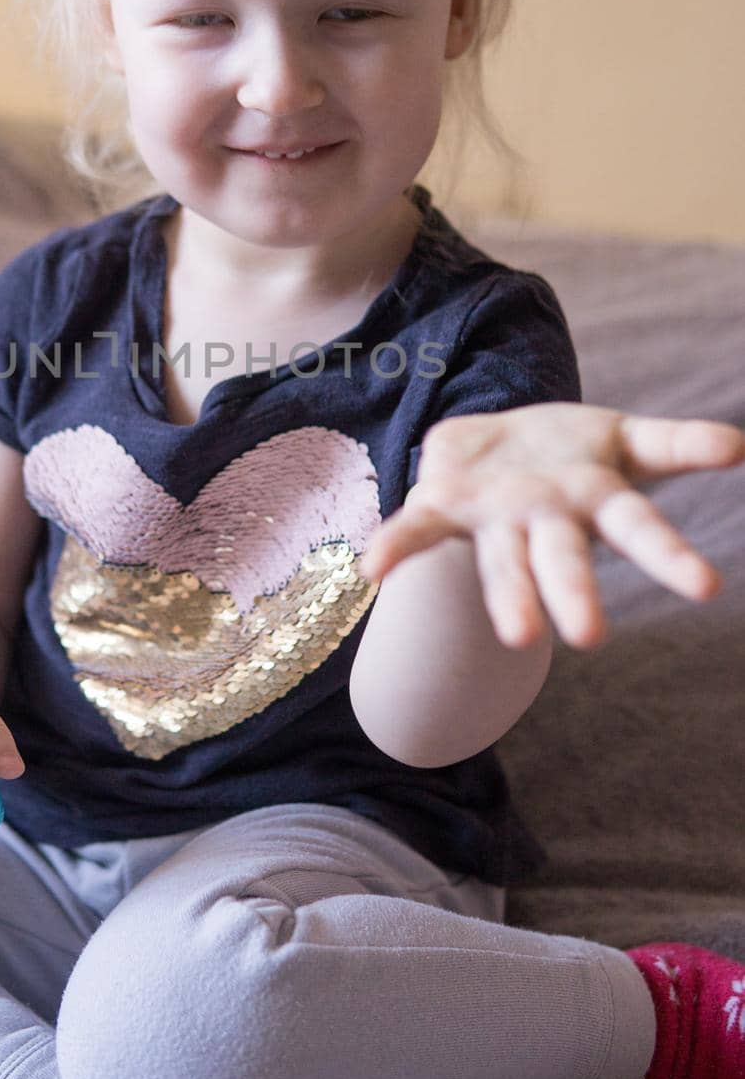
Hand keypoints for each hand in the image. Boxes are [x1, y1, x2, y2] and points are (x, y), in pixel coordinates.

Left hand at [359, 404, 744, 653]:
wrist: (493, 445)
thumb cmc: (569, 453)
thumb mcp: (626, 440)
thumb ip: (678, 444)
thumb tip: (738, 447)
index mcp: (593, 500)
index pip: (639, 527)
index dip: (669, 555)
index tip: (706, 589)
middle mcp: (546, 521)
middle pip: (563, 559)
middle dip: (573, 594)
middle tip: (588, 638)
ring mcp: (494, 518)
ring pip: (503, 562)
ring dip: (507, 598)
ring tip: (518, 637)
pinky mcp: (443, 505)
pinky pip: (417, 527)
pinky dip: (395, 547)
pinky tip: (371, 570)